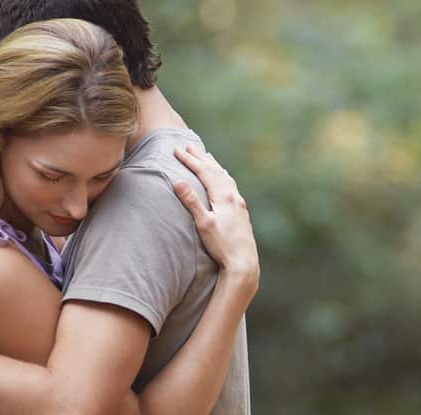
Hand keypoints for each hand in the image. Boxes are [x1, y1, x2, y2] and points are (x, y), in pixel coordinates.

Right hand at [173, 145, 258, 293]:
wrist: (244, 262)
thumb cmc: (222, 246)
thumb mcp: (204, 224)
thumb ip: (192, 202)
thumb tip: (178, 181)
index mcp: (224, 197)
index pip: (204, 172)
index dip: (189, 160)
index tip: (176, 149)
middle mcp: (234, 197)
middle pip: (215, 170)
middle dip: (200, 158)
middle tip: (188, 145)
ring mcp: (239, 204)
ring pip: (225, 177)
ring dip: (214, 165)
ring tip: (206, 156)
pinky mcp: (241, 212)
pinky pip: (231, 186)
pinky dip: (224, 177)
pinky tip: (224, 180)